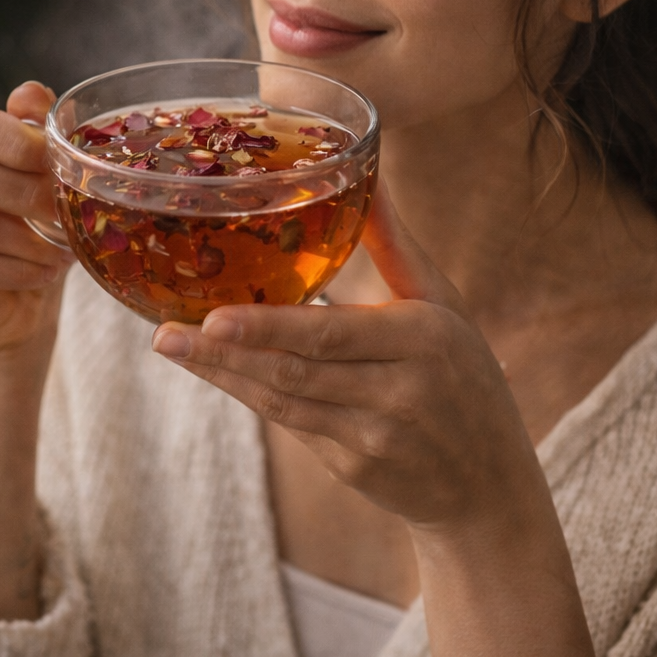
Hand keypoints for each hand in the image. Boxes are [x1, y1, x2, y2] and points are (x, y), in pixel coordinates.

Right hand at [0, 81, 75, 353]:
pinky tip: (42, 273)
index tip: (57, 165)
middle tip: (64, 212)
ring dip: (27, 240)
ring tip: (60, 249)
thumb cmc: (17, 217)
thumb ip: (29, 126)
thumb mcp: (31, 166)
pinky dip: (15, 271)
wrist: (6, 293)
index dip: (16, 143)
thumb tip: (30, 93)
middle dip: (25, 194)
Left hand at [150, 179, 543, 532]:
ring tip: (170, 346)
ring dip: (222, 375)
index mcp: (422, 340)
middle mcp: (398, 392)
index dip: (271, 328)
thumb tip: (364, 172)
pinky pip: (290, 426)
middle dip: (225, 353)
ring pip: (283, 403)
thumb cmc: (464, 375)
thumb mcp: (442, 304)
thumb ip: (395, 245)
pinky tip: (211, 370)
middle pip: (297, 371)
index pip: (333, 333)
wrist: (490, 484)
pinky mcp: (354, 469)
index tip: (214, 316)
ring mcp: (373, 438)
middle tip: (165, 335)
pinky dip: (248, 395)